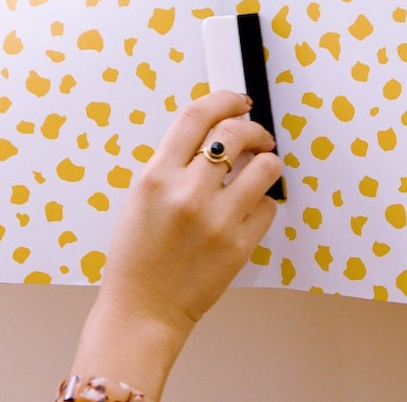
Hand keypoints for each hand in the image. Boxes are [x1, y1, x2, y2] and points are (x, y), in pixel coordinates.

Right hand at [69, 90, 281, 398]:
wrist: (142, 309)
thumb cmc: (137, 255)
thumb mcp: (141, 197)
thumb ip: (172, 164)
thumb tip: (213, 134)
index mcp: (156, 176)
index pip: (197, 115)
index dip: (224, 98)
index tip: (238, 100)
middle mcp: (187, 193)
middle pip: (235, 133)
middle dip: (253, 127)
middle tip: (257, 134)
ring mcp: (217, 220)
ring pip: (265, 167)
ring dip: (267, 161)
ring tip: (261, 168)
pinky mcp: (239, 245)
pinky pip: (269, 207)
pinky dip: (263, 203)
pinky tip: (249, 208)